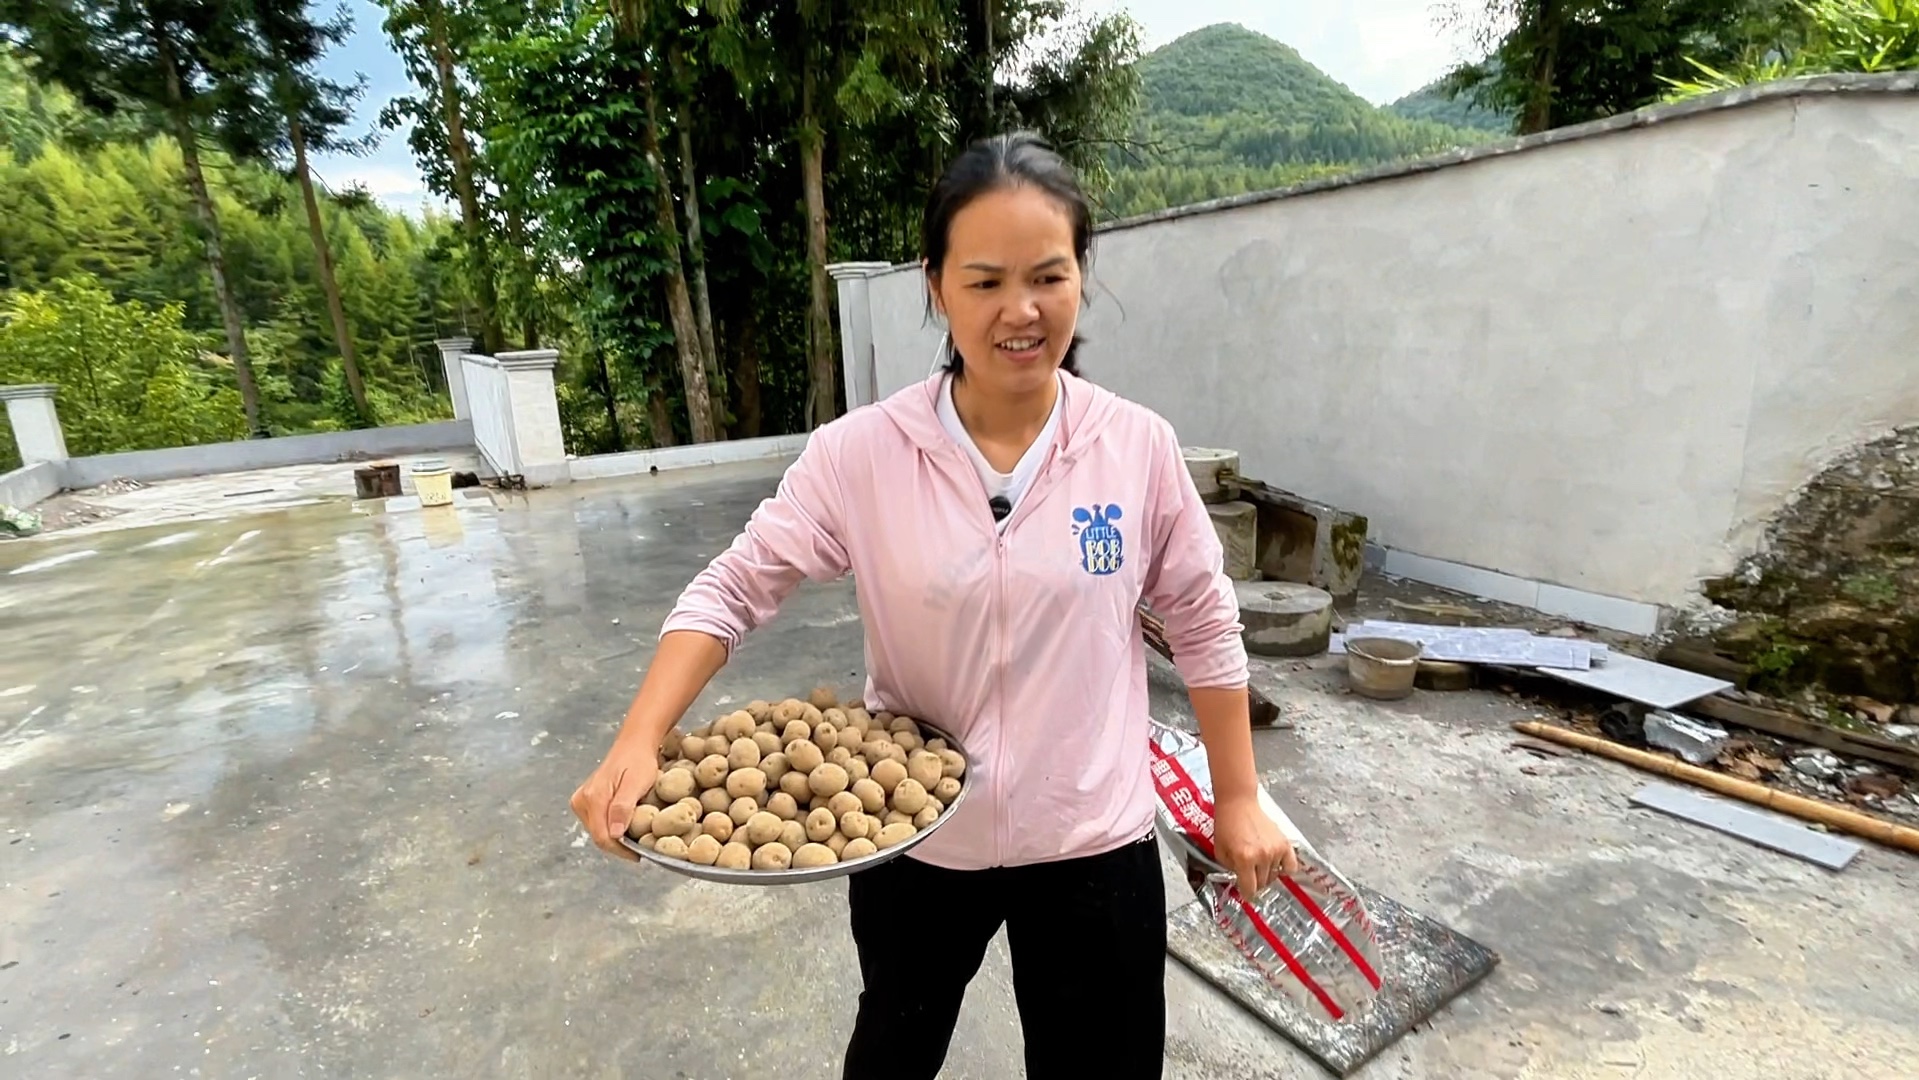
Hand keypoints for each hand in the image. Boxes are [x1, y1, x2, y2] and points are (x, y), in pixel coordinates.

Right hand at [570, 739, 659, 862]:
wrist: (633, 744)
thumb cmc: (638, 761)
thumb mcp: (636, 783)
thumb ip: (623, 807)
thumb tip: (615, 834)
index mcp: (593, 798)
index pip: (602, 836)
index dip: (621, 850)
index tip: (639, 855)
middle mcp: (582, 800)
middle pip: (599, 836)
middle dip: (619, 846)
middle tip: (640, 848)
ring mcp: (581, 801)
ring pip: (598, 831)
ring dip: (616, 838)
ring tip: (636, 837)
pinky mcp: (585, 800)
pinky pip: (598, 822)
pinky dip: (612, 828)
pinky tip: (626, 826)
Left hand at [1212, 794, 1298, 896]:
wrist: (1239, 804)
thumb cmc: (1227, 824)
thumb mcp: (1220, 851)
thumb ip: (1230, 869)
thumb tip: (1240, 881)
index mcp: (1244, 858)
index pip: (1250, 889)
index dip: (1246, 894)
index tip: (1246, 893)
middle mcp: (1262, 855)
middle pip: (1263, 883)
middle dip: (1255, 883)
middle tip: (1250, 875)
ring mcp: (1275, 849)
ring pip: (1275, 875)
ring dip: (1267, 873)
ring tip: (1258, 862)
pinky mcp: (1285, 843)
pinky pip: (1291, 866)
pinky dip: (1285, 868)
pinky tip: (1276, 864)